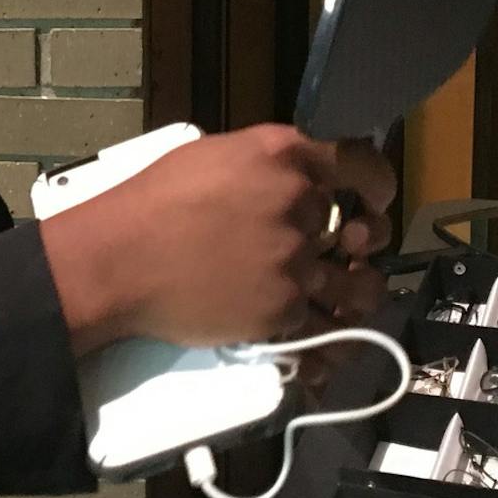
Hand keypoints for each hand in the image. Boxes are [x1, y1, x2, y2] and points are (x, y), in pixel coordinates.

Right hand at [39, 125, 397, 353]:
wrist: (118, 260)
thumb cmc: (151, 202)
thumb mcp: (213, 157)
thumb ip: (267, 165)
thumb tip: (296, 180)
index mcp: (283, 156)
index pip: (361, 164)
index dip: (379, 184)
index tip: (377, 200)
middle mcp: (299, 204)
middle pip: (361, 229)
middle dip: (359, 244)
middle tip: (350, 253)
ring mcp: (295, 261)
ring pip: (359, 286)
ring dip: (359, 293)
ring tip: (347, 298)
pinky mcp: (282, 311)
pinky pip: (328, 331)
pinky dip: (332, 341)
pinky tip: (329, 342)